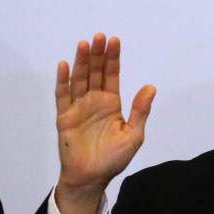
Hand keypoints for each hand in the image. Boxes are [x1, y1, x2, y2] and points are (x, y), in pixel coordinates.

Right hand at [54, 33, 155, 213]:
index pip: (112, 75)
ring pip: (80, 79)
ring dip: (82, 62)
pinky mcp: (65, 117)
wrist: (92, 178)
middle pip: (96, 72)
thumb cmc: (113, 158)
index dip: (113, 58)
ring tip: (84, 44)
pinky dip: (63, 80)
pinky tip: (64, 65)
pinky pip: (63, 95)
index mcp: (111, 102)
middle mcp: (94, 100)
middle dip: (98, 54)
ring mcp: (79, 107)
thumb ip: (140, 110)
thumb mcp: (134, 134)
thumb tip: (151, 86)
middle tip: (99, 36)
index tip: (115, 40)